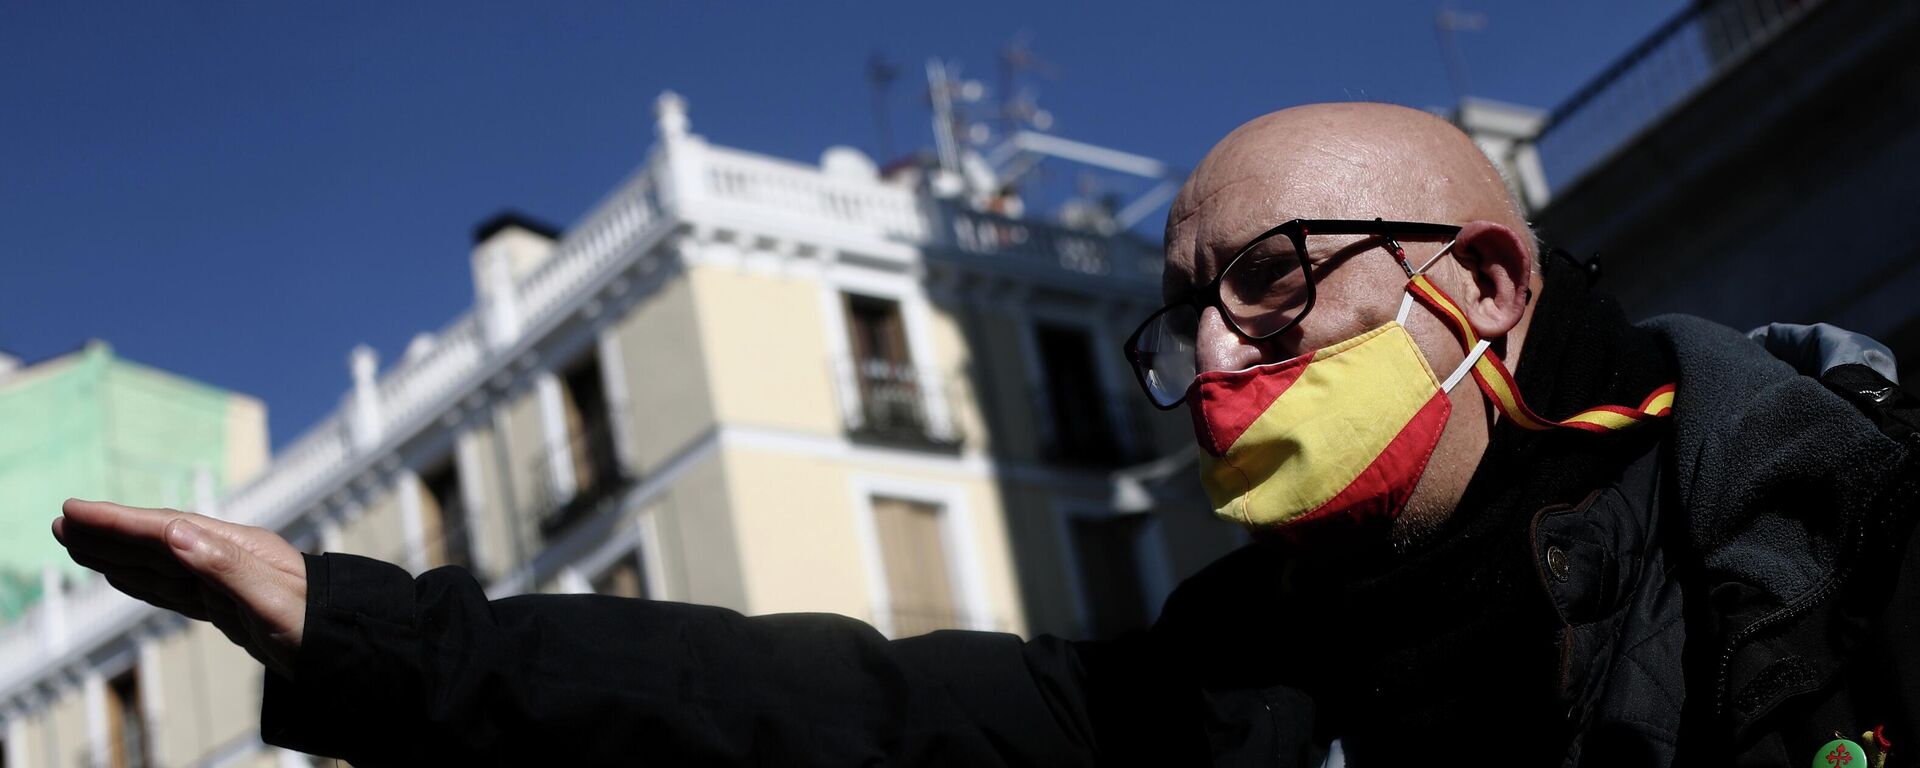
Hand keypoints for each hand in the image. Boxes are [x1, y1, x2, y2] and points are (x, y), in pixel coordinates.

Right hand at [52, 499, 306, 679]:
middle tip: (62, 523)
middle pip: (156, 542)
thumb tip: (174, 533)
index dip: (118, 521)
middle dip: (109, 533)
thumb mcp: (272, 600)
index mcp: (236, 549)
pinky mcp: (227, 607)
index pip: (165, 529)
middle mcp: (228, 559)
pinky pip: (174, 589)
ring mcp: (227, 582)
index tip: (76, 510)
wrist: (348, 648)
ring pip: (160, 565)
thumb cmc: (318, 624)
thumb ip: (225, 567)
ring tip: (79, 544)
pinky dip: (142, 582)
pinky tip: (122, 576)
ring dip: (118, 554)